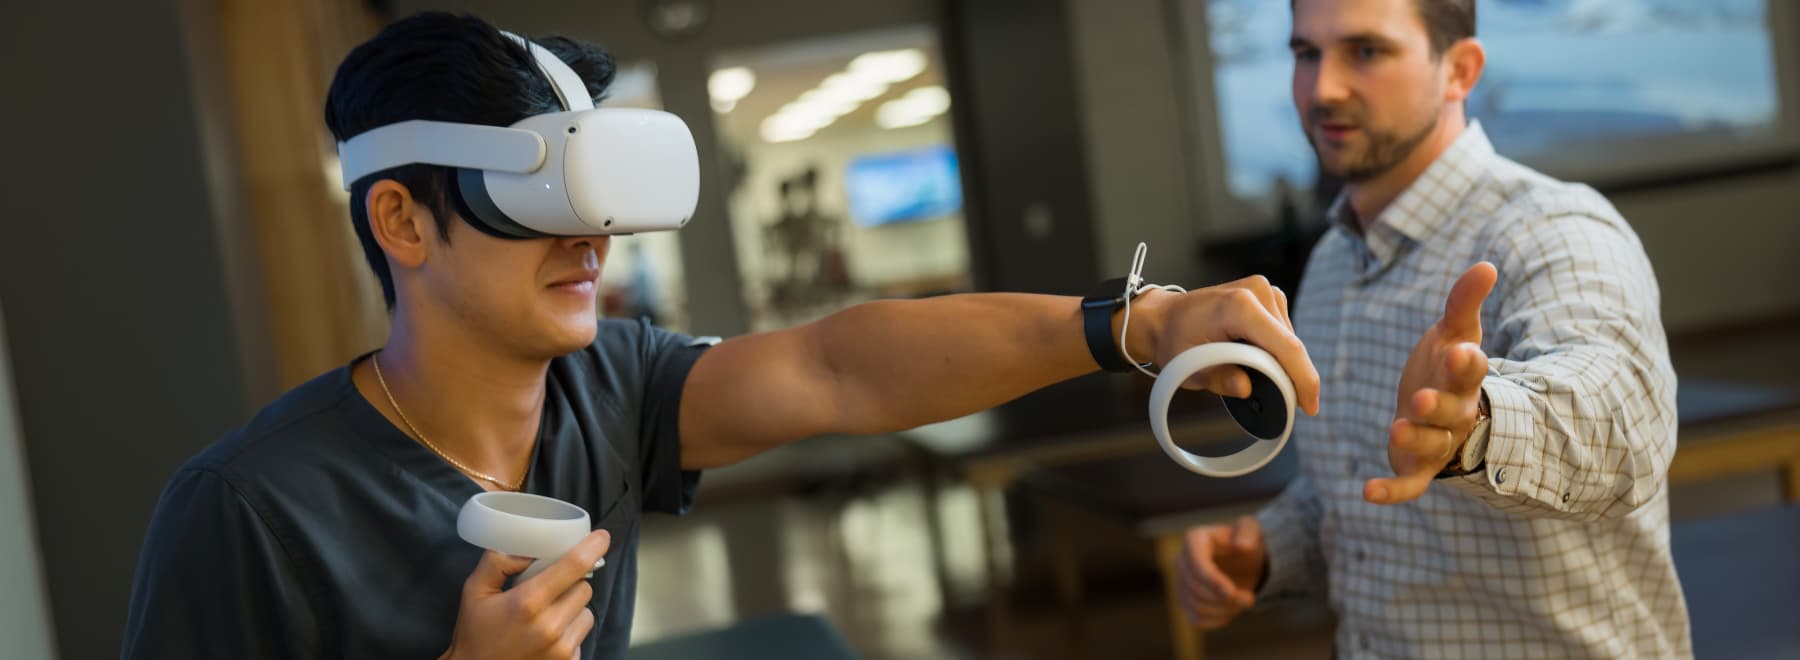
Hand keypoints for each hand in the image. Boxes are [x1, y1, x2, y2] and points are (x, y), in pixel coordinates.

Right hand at [441, 529, 610, 659]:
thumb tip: (527, 548)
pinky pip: (581, 635)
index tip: (602, 537)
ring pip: (586, 612)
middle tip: (548, 588)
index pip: (575, 566)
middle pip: (584, 587)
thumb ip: (497, 561)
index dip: (593, 547)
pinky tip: (547, 635)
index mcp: (528, 602)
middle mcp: (550, 626)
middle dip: (571, 583)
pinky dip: (570, 631)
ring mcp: (561, 648)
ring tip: (546, 614)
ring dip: (572, 608)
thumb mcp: (474, 590)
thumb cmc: (475, 633)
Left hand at [1134, 276, 1320, 415]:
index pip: (1286, 347)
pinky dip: (1274, 351)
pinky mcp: (1268, 295)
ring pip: (1289, 340)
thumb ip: (1219, 378)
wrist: (1163, 318)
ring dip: (1279, 363)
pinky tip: (1253, 357)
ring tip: (1247, 370)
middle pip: (1290, 345)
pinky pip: (1282, 332)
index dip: (1304, 379)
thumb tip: (1245, 388)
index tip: (1310, 407)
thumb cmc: (1174, 341)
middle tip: (1272, 400)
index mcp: (1240, 306)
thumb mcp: (1189, 368)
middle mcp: (1258, 292)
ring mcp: (1265, 289)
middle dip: (1289, 376)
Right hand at [1175, 516, 1266, 629]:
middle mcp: (1181, 560)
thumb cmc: (1246, 541)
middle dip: (1224, 599)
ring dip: (1224, 610)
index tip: (1233, 592)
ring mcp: (1180, 582)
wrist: (1244, 560)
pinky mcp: (1185, 601)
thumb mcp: (1252, 530)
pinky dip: (1217, 620)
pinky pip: (1196, 619)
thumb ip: (1249, 534)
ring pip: (1195, 606)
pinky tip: (1231, 611)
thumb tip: (1241, 545)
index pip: (1197, 565)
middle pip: (1195, 588)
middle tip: (1250, 599)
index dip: (1213, 582)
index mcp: (1194, 539)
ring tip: (1244, 602)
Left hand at [1365, 262, 1497, 504]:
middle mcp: (1455, 413)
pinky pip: (1409, 484)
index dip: (1466, 363)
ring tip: (1395, 428)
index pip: (1471, 370)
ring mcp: (1438, 442)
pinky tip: (1366, 492)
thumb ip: (1464, 302)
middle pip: (1451, 411)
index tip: (1460, 351)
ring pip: (1431, 444)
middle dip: (1437, 405)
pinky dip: (1391, 491)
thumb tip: (1486, 265)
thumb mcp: (1454, 331)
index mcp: (1463, 378)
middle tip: (1420, 398)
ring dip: (1415, 438)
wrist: (1437, 409)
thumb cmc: (1444, 367)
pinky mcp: (1418, 467)